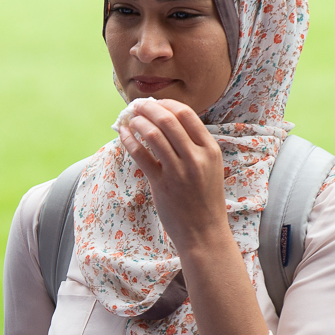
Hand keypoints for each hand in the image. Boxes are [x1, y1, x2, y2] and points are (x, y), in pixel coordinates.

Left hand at [117, 97, 228, 252]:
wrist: (204, 232)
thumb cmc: (205, 200)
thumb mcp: (210, 167)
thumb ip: (194, 146)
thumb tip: (167, 122)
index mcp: (210, 150)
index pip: (187, 114)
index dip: (166, 104)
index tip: (155, 102)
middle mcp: (196, 158)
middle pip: (168, 120)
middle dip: (149, 108)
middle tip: (137, 105)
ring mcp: (178, 171)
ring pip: (153, 135)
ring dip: (138, 123)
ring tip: (130, 119)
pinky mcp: (161, 184)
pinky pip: (141, 156)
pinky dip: (129, 141)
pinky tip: (123, 135)